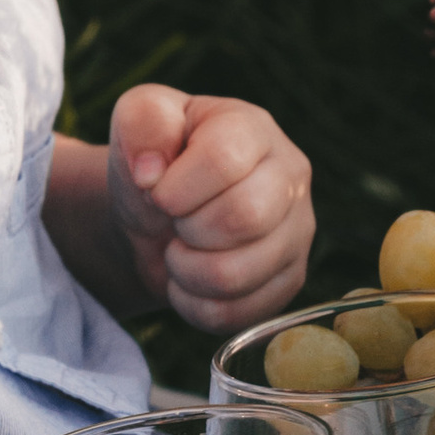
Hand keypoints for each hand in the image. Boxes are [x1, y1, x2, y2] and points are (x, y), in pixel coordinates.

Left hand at [106, 85, 313, 334]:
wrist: (158, 217)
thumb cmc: (155, 162)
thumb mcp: (137, 121)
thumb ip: (142, 122)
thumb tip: (151, 171)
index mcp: (253, 128)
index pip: (224, 159)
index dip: (177, 187)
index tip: (156, 192)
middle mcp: (289, 176)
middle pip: (244, 217)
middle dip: (187, 229)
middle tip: (173, 222)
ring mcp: (297, 231)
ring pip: (238, 273)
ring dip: (186, 271)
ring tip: (178, 250)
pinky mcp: (291, 279)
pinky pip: (240, 313)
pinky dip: (196, 305)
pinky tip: (190, 280)